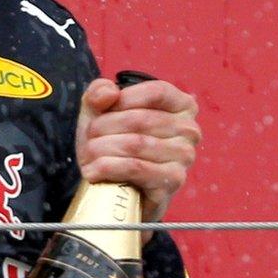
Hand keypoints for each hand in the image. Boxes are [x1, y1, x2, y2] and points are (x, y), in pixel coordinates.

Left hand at [75, 76, 199, 223]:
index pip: (156, 92)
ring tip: (88, 155)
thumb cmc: (112, 141)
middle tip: (88, 138)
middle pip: (139, 119)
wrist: (115, 185)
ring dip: (100, 149)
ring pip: (134, 144)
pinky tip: (93, 171)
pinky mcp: (173, 180)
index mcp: (180, 105)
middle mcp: (189, 130)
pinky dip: (106, 168)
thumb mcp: (99, 110)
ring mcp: (184, 156)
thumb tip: (109, 92)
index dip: (123, 99)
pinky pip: (135, 167)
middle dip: (102, 127)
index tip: (102, 110)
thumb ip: (99, 92)